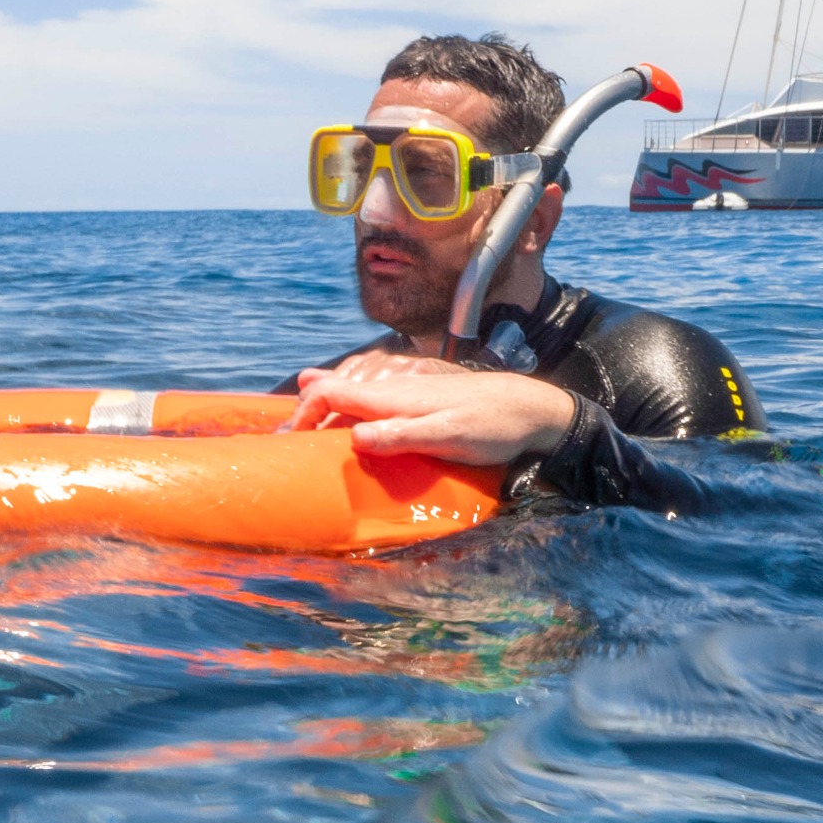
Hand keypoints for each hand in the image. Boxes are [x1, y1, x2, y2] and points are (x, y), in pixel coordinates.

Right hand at [286, 361, 577, 465]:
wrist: (532, 408)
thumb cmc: (492, 427)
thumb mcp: (447, 438)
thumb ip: (400, 436)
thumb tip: (353, 439)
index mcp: (395, 395)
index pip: (333, 394)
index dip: (305, 411)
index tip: (289, 437)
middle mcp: (396, 383)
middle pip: (338, 386)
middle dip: (309, 406)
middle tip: (290, 434)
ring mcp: (410, 383)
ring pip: (355, 384)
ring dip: (328, 399)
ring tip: (309, 416)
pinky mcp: (423, 389)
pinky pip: (374, 387)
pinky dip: (352, 396)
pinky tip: (356, 407)